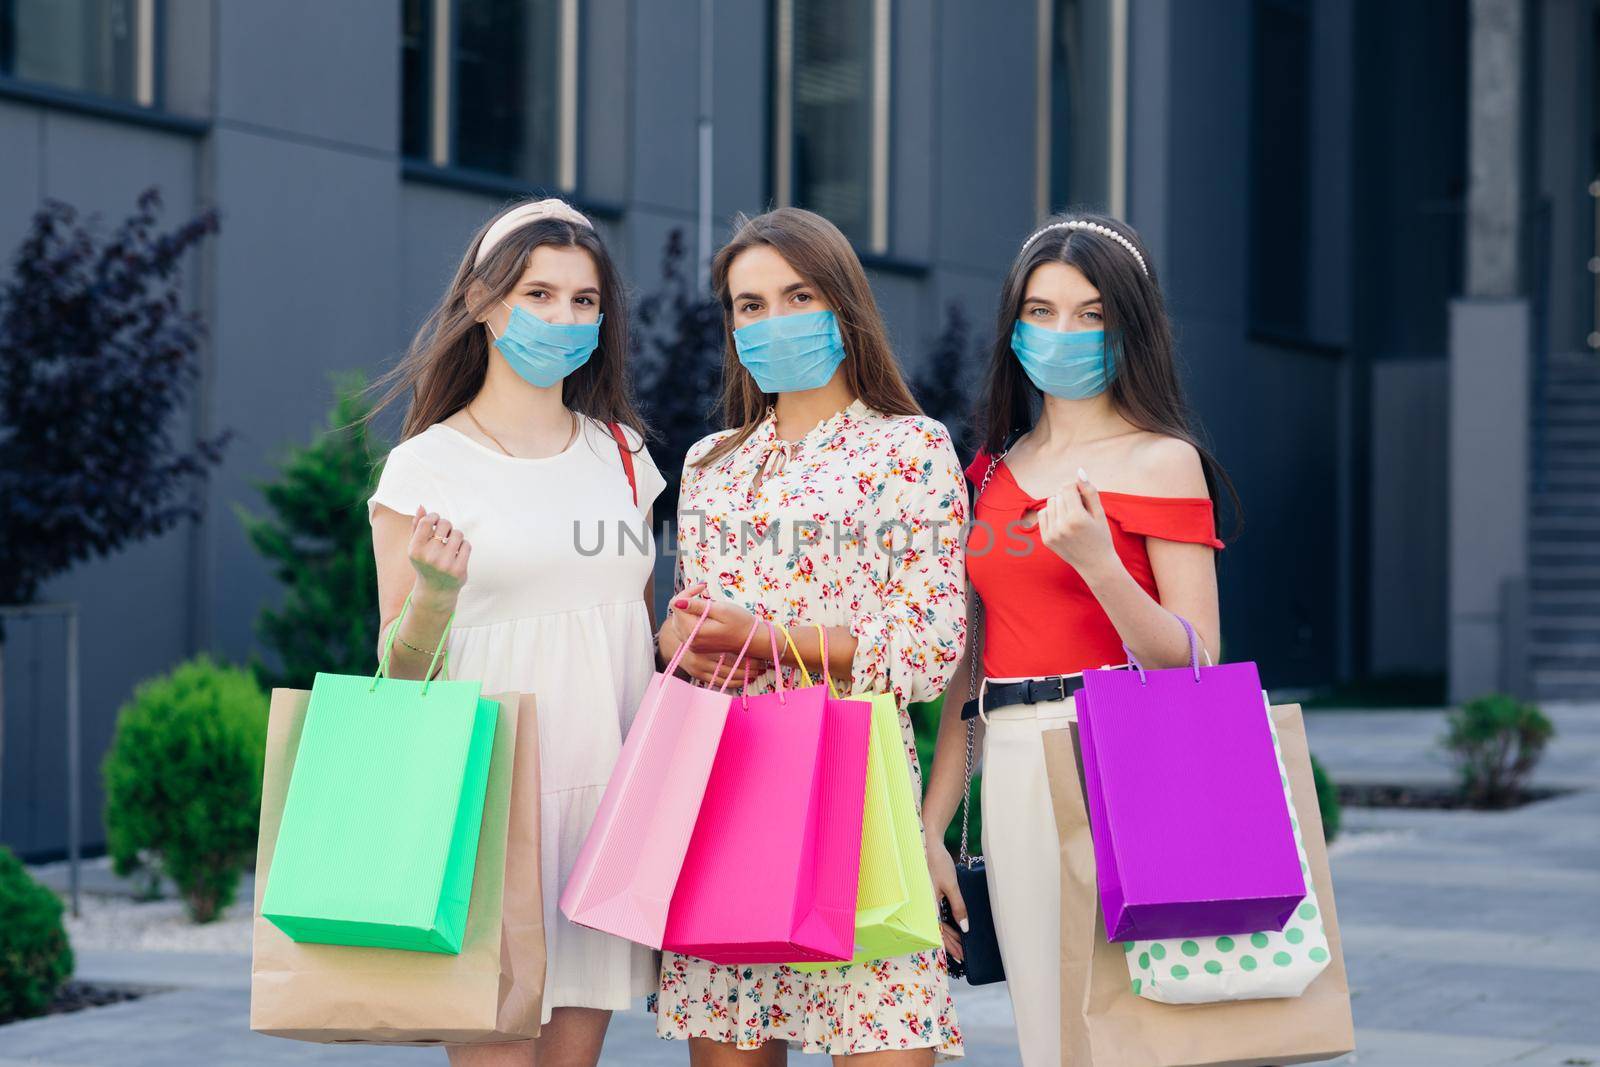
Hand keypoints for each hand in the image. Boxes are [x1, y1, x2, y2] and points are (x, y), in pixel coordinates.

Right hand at [408, 506, 469, 605]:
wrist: (436, 589)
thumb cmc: (425, 562)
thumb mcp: (417, 546)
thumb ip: (417, 526)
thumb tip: (421, 506)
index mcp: (415, 549)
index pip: (427, 521)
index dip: (434, 517)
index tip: (436, 521)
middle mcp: (428, 557)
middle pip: (445, 525)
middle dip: (447, 526)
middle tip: (445, 535)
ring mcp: (444, 564)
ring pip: (458, 534)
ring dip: (456, 536)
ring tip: (451, 545)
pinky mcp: (458, 569)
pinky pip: (467, 545)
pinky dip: (464, 546)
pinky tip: (458, 554)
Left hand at [660, 583, 768, 686]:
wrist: (751, 641)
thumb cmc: (740, 623)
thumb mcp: (721, 610)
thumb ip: (698, 606)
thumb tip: (677, 602)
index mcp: (693, 630)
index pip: (676, 604)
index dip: (687, 591)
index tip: (703, 587)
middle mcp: (688, 640)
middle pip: (675, 612)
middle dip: (687, 599)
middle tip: (704, 592)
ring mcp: (691, 644)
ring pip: (678, 620)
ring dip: (688, 609)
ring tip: (705, 603)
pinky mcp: (695, 646)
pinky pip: (684, 628)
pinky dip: (691, 618)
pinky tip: (704, 614)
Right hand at [926, 833, 966, 962]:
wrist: (928, 845)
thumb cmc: (938, 863)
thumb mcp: (951, 886)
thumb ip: (958, 906)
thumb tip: (964, 928)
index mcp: (929, 906)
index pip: (940, 932)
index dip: (950, 945)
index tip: (961, 956)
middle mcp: (926, 906)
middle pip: (938, 931)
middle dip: (951, 945)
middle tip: (962, 956)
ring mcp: (928, 902)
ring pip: (938, 925)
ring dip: (949, 937)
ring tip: (959, 947)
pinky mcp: (931, 896)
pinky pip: (937, 916)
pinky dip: (946, 925)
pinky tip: (953, 929)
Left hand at [1038, 469, 1115, 575]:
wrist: (1096, 565)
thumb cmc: (1101, 536)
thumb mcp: (1100, 513)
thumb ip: (1090, 491)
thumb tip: (1079, 471)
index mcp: (1077, 517)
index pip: (1067, 487)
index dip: (1076, 488)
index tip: (1083, 496)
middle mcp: (1062, 525)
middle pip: (1058, 494)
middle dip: (1069, 497)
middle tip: (1081, 510)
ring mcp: (1052, 533)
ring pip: (1050, 503)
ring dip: (1060, 504)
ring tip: (1072, 516)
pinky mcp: (1046, 539)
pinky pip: (1043, 514)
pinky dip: (1052, 514)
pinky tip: (1063, 522)